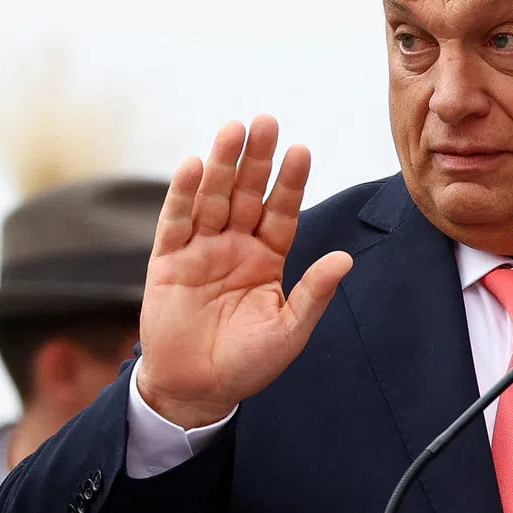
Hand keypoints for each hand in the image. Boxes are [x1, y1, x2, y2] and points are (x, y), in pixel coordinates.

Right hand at [136, 116, 351, 427]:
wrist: (197, 391)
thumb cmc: (247, 363)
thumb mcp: (288, 330)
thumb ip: (313, 293)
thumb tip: (345, 259)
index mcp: (267, 257)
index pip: (282, 211)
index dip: (290, 182)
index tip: (301, 150)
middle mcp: (235, 246)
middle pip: (247, 193)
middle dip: (256, 158)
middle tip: (266, 121)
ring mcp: (201, 250)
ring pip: (213, 199)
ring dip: (222, 165)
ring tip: (233, 130)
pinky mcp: (167, 262)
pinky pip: (176, 223)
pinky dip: (183, 194)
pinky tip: (194, 165)